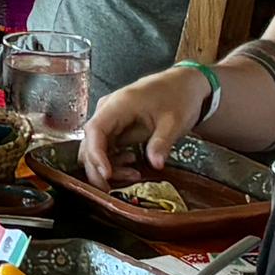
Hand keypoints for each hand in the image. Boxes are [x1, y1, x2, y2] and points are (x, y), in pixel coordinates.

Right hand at [82, 63, 209, 186]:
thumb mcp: (173, 121)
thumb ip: (161, 142)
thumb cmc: (178, 97)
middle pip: (90, 143)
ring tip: (133, 175)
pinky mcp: (116, 128)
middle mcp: (108, 111)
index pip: (95, 130)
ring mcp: (110, 119)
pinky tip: (133, 168)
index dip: (96, 155)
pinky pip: (107, 149)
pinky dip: (115, 162)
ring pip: (96, 149)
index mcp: (119, 104)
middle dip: (98, 169)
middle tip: (112, 189)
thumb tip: (155, 164)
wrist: (184, 85)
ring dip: (108, 168)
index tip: (106, 174)